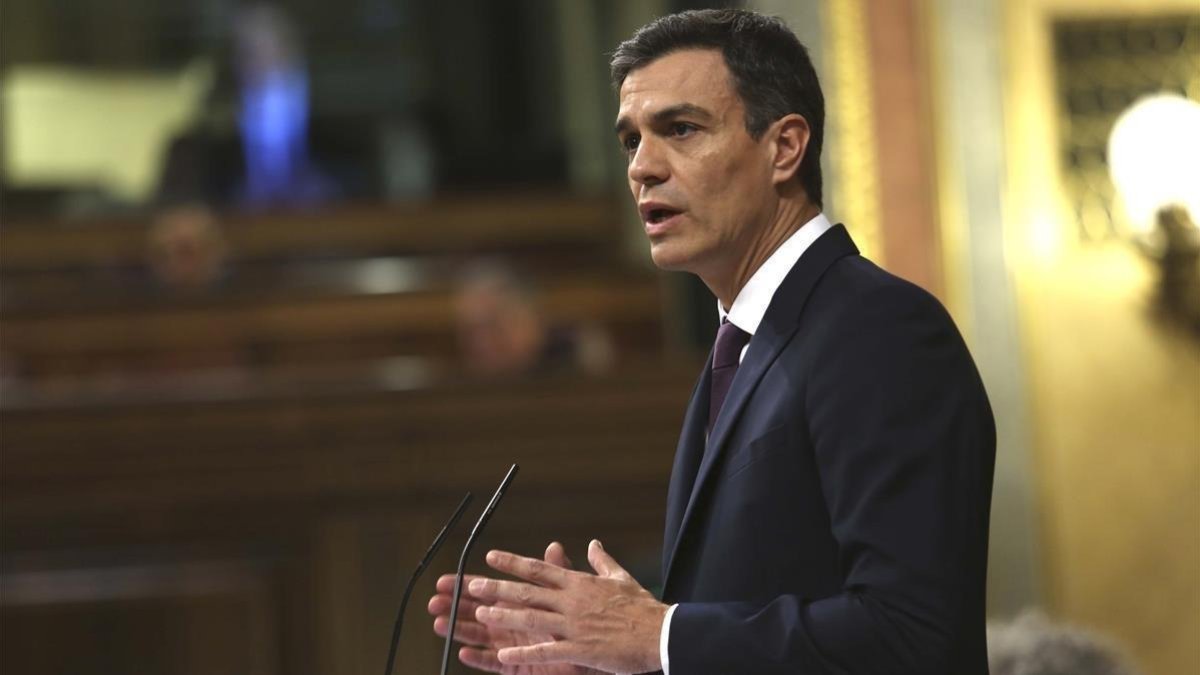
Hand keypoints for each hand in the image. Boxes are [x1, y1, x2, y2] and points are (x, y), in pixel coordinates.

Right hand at [429, 542, 605, 673]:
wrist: (596, 653)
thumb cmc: (580, 624)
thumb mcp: (571, 593)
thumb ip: (559, 572)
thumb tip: (554, 546)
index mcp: (519, 604)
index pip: (488, 592)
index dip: (466, 586)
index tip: (446, 580)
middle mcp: (510, 624)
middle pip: (475, 614)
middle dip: (454, 607)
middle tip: (434, 600)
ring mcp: (512, 646)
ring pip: (480, 637)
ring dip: (459, 630)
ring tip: (439, 623)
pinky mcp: (517, 666)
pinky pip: (494, 664)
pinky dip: (479, 658)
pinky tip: (464, 652)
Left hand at [470, 540, 666, 673]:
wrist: (663, 634)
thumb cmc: (643, 607)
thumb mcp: (621, 578)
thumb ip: (602, 562)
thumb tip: (593, 544)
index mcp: (580, 584)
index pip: (539, 569)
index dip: (513, 562)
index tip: (491, 556)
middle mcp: (572, 601)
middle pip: (528, 591)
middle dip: (497, 587)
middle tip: (471, 584)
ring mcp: (574, 626)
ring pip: (531, 618)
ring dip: (504, 614)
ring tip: (480, 612)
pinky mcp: (580, 650)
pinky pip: (545, 651)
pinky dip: (523, 652)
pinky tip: (502, 653)